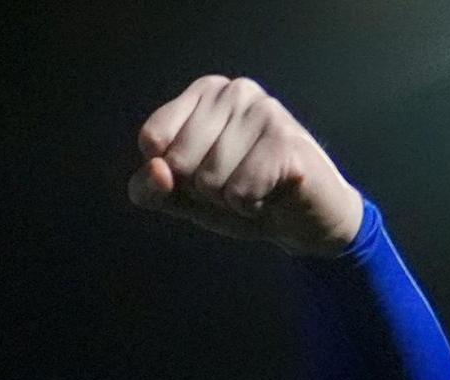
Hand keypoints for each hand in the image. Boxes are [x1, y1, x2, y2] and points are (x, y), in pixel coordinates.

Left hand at [128, 76, 364, 256]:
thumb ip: (149, 187)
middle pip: (177, 161)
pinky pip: (239, 192)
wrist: (300, 217)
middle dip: (200, 189)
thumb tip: (157, 169)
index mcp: (204, 93)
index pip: (153, 139)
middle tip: (234, 181)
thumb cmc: (239, 194)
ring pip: (208, 181)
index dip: (171, 173)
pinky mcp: (286, 141)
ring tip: (254, 186)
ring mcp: (264, 111)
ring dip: (228, 200)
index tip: (204, 170)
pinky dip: (250, 206)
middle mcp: (234, 91)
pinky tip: (271, 192)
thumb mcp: (181, 196)